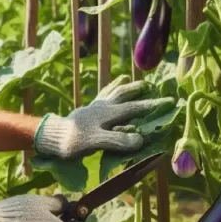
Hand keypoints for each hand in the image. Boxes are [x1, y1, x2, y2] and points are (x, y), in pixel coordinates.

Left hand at [33, 77, 174, 158]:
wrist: (50, 137)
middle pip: (124, 94)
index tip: (170, 101)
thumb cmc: (73, 141)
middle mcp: (103, 106)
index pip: (136, 108)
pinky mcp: (85, 111)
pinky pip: (99, 97)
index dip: (154, 105)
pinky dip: (106, 92)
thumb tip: (140, 139)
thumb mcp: (97, 142)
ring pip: (111, 92)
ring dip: (121, 86)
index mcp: (109, 113)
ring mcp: (93, 107)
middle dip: (138, 90)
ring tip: (126, 79)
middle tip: (151, 85)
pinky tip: (107, 93)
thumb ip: (118, 140)